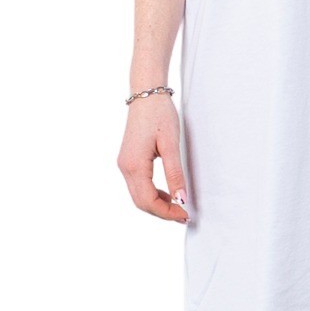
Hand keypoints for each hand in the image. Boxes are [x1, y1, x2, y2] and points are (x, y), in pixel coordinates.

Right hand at [117, 96, 187, 222]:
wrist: (146, 95)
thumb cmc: (159, 115)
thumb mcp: (171, 145)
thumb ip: (175, 174)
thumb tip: (181, 199)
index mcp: (134, 165)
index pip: (148, 200)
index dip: (167, 212)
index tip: (185, 215)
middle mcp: (125, 167)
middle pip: (141, 202)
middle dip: (162, 212)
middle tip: (183, 215)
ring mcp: (124, 164)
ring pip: (138, 196)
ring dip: (157, 205)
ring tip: (178, 206)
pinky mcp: (128, 161)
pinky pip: (138, 186)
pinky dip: (152, 194)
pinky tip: (168, 194)